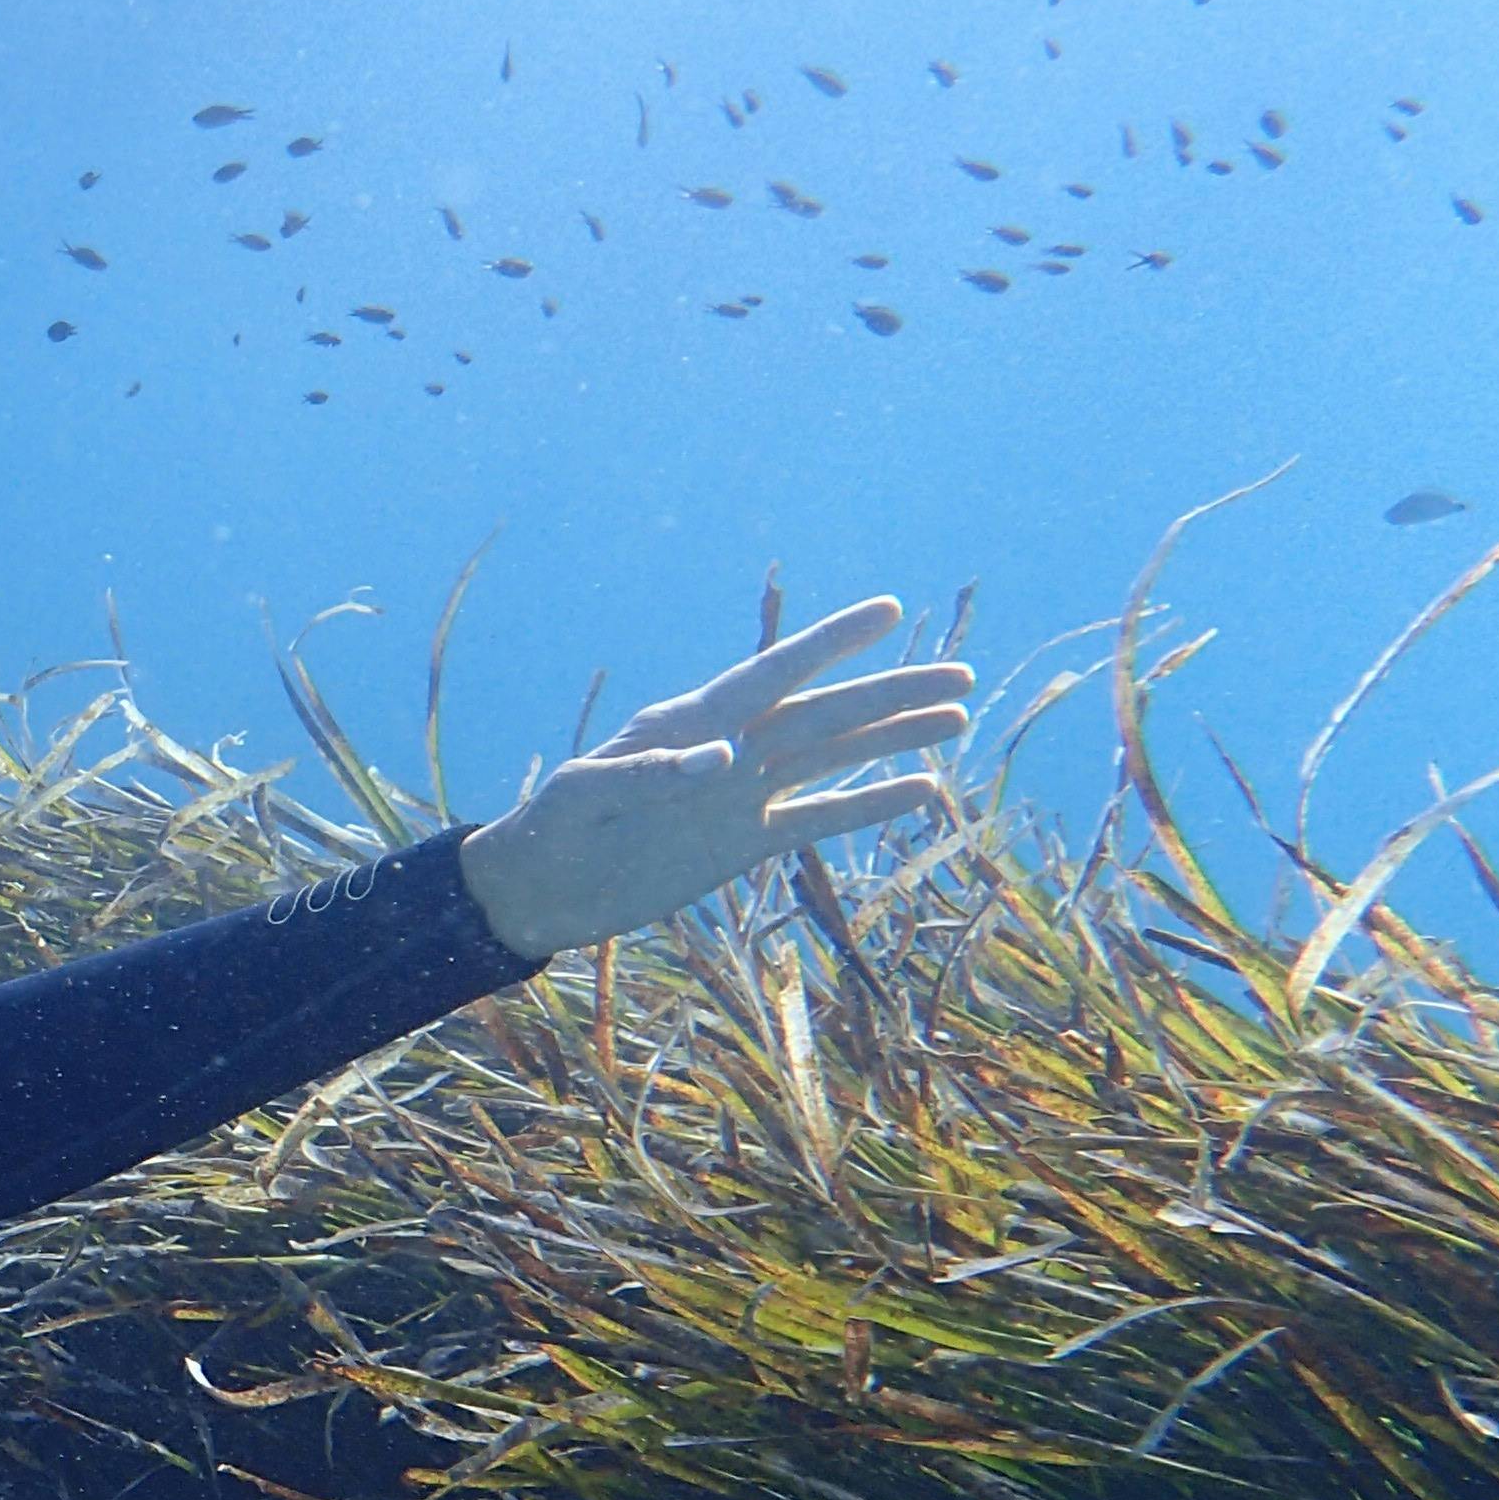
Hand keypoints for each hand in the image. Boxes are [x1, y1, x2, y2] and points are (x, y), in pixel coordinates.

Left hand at [454, 597, 969, 958]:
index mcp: (689, 722)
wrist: (540, 890)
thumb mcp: (584, 793)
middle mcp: (728, 749)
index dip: (829, 642)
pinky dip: (868, 806)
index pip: (772, 674)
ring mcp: (741, 795)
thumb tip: (723, 759)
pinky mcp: (744, 842)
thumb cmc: (549, 827)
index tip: (887, 609)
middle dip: (889, 692)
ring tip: (956, 718)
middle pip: (823, 713)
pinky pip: (818, 818)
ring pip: (833, 758)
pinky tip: (922, 792)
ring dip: (893, 739)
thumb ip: (650, 773)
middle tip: (958, 674)